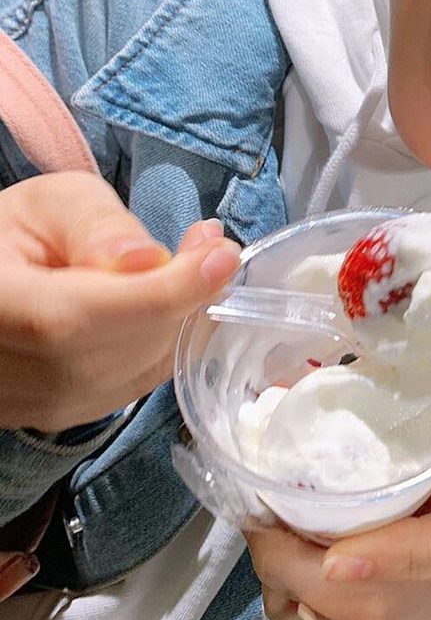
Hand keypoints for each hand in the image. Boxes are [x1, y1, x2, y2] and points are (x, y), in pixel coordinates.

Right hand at [0, 171, 240, 430]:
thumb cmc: (18, 233)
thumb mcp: (51, 204)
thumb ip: (96, 225)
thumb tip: (148, 259)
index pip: (76, 320)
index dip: (160, 294)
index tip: (221, 257)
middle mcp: (6, 375)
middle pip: (113, 353)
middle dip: (182, 300)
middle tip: (216, 251)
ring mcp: (31, 406)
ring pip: (133, 375)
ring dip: (181, 322)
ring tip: (196, 268)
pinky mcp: (59, 415)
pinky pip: (133, 384)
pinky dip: (166, 344)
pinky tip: (174, 303)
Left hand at [249, 411, 430, 619]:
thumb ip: (415, 397)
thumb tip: (348, 358)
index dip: (386, 558)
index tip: (335, 559)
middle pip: (368, 604)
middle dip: (299, 567)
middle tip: (261, 519)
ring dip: (287, 587)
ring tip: (272, 535)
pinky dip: (293, 604)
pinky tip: (290, 562)